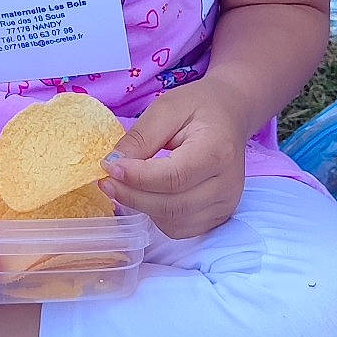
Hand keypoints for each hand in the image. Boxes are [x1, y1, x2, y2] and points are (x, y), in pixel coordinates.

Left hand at [100, 78, 246, 238]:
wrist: (229, 116)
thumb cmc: (198, 108)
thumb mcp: (166, 109)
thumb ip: (140, 138)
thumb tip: (113, 165)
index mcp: (218, 151)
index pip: (174, 177)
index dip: (137, 178)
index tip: (109, 168)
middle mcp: (227, 184)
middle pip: (172, 205)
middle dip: (132, 196)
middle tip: (106, 181)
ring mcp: (225, 204)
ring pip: (173, 221)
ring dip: (143, 207)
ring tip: (127, 185)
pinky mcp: (219, 216)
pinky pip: (180, 228)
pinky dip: (157, 216)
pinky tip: (149, 195)